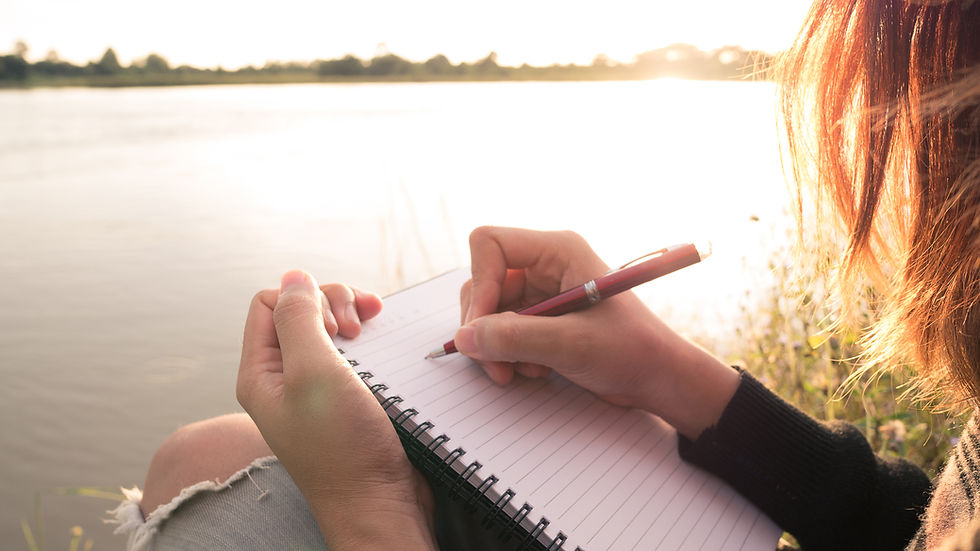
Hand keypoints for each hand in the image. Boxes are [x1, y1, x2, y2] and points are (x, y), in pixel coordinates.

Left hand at [236, 270, 435, 549]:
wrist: (381, 504)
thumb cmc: (344, 449)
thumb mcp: (314, 374)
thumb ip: (299, 320)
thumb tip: (295, 275)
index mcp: (260, 373)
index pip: (269, 302)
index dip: (305, 300)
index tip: (338, 329)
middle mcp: (282, 378)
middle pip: (298, 309)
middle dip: (332, 304)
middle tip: (357, 331)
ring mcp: (313, 388)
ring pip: (326, 326)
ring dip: (351, 317)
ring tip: (371, 329)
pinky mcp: (343, 397)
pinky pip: (348, 351)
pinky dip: (366, 338)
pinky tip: (380, 339)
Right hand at [455, 226, 738, 438]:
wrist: (659, 379)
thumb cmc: (631, 351)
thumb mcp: (572, 344)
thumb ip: (515, 339)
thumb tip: (465, 338)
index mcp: (557, 251)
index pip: (489, 245)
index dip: (480, 283)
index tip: (484, 326)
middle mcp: (544, 266)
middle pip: (483, 282)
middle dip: (485, 326)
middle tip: (497, 365)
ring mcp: (540, 293)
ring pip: (488, 311)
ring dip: (497, 346)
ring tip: (526, 371)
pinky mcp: (540, 320)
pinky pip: (502, 331)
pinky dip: (509, 355)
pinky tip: (537, 371)